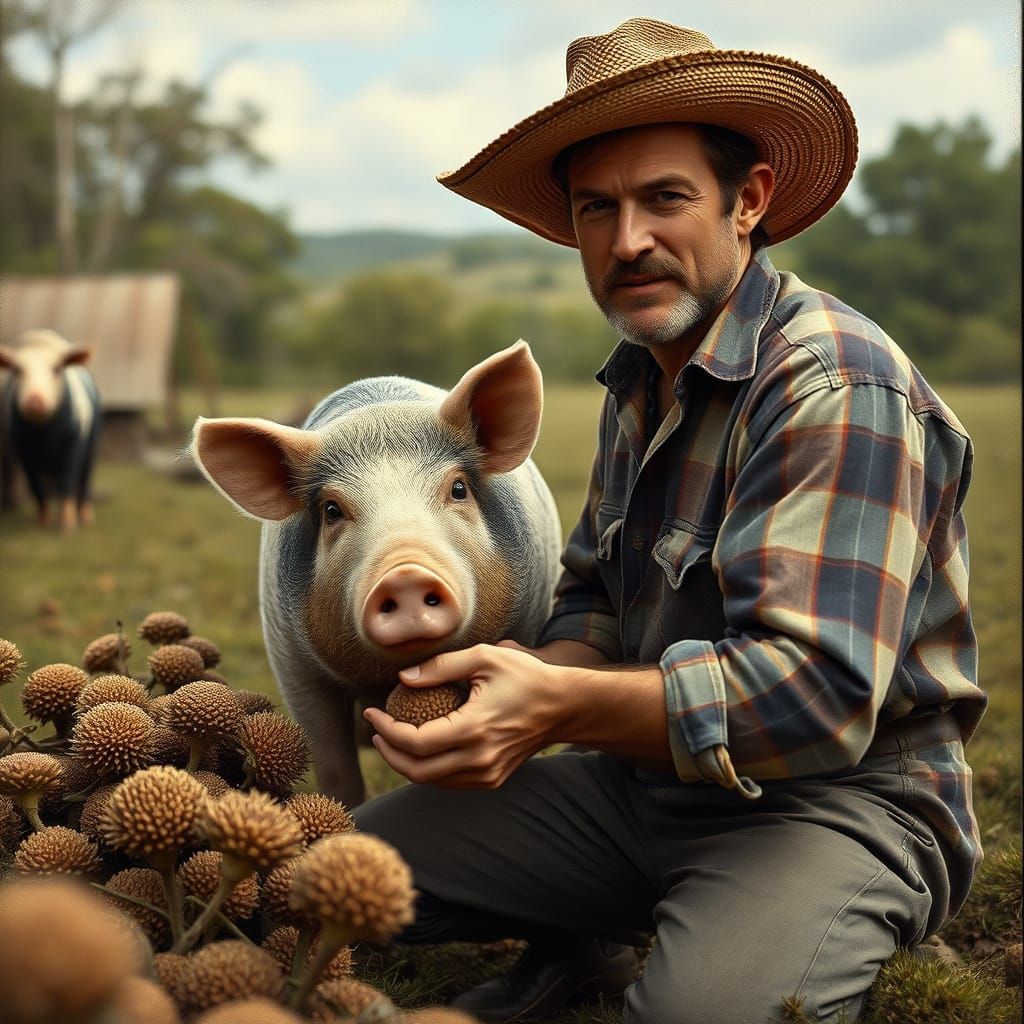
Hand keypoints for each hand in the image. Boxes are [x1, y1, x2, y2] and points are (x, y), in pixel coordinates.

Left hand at [362, 643, 563, 789]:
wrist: (563, 707)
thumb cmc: (525, 676)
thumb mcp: (484, 657)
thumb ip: (441, 666)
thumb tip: (404, 677)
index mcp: (475, 728)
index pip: (416, 742)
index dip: (386, 730)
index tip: (371, 712)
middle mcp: (480, 758)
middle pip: (416, 770)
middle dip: (388, 752)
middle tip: (377, 731)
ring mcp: (487, 773)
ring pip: (431, 781)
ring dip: (406, 763)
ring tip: (392, 739)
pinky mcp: (492, 779)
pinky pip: (449, 781)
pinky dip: (428, 769)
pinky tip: (421, 749)